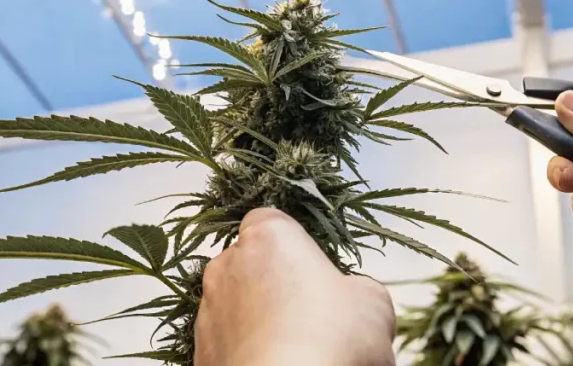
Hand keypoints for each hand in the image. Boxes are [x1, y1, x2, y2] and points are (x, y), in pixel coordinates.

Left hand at [195, 208, 396, 365]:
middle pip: (252, 265)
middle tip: (315, 318)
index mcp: (268, 237)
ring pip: (236, 306)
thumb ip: (356, 287)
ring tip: (297, 351)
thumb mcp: (373, 303)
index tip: (319, 273)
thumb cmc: (330, 338)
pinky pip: (228, 343)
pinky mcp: (199, 352)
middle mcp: (227, 266)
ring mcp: (208, 311)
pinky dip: (248, 352)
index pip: (273, 221)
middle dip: (277, 285)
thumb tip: (351, 297)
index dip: (297, 246)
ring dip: (260, 321)